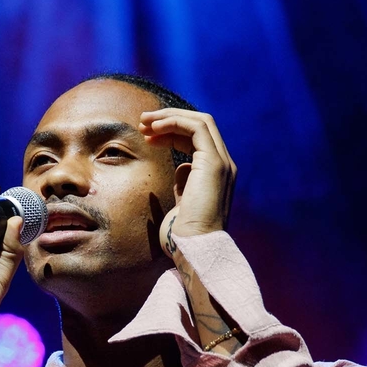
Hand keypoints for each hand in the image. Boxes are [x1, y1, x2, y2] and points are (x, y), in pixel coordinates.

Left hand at [138, 109, 236, 254]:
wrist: (193, 249)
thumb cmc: (183, 235)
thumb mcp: (183, 203)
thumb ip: (184, 184)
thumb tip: (180, 168)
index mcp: (216, 174)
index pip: (197, 139)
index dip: (172, 132)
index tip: (148, 136)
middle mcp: (224, 165)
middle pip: (200, 126)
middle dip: (170, 119)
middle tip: (143, 121)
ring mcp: (222, 163)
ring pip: (201, 121)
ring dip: (170, 117)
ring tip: (144, 122)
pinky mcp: (214, 163)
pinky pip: (197, 128)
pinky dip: (175, 123)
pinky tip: (155, 129)